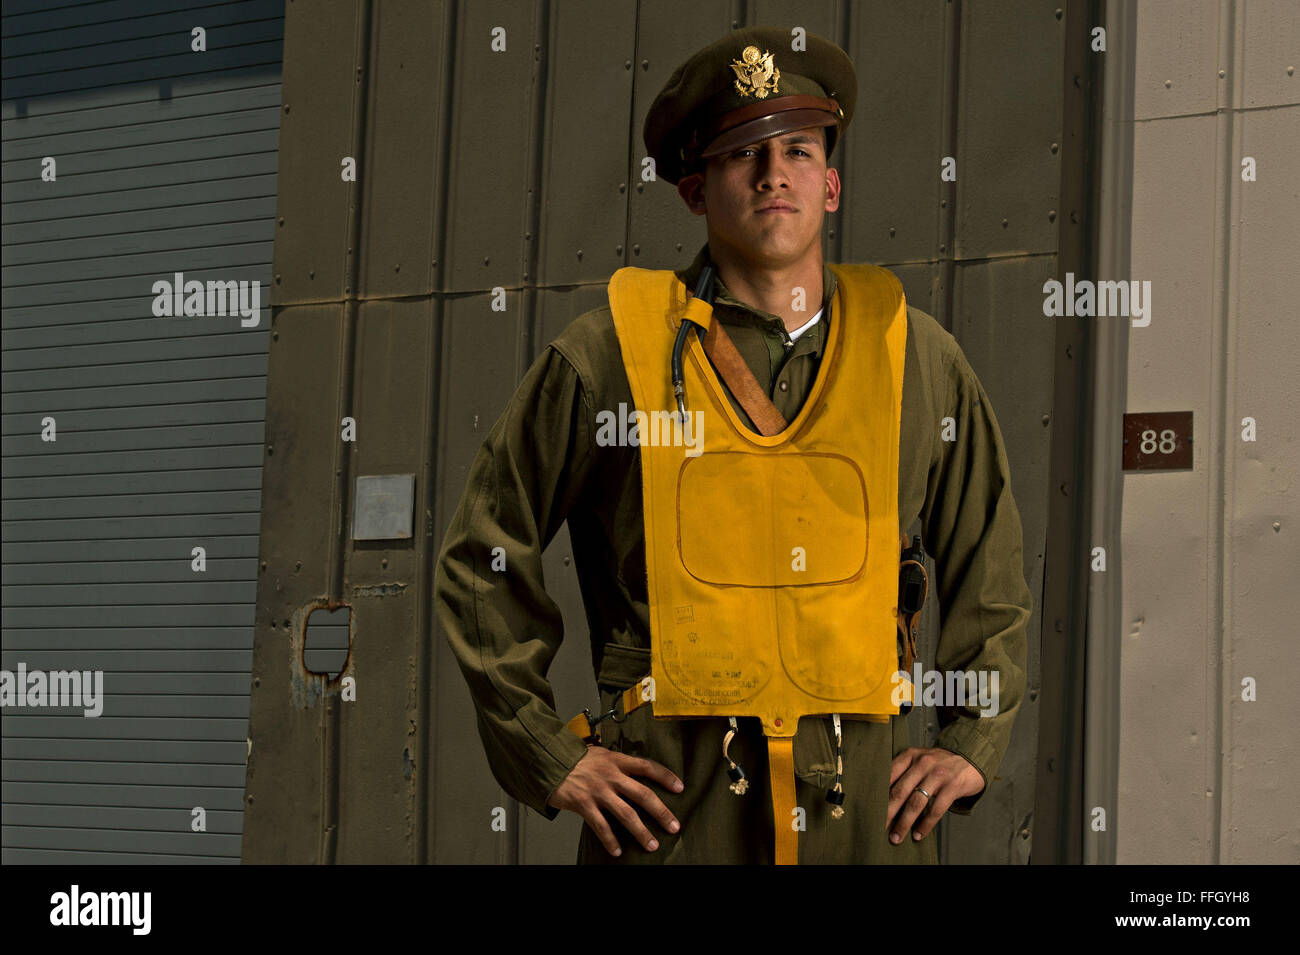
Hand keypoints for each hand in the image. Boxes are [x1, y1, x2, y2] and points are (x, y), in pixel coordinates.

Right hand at [546, 744, 683, 856]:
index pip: (648, 767)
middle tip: (674, 826)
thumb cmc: (575, 758)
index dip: (666, 776)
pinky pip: (601, 826)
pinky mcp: (584, 804)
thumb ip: (617, 764)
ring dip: (641, 832)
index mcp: (617, 761)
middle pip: (643, 795)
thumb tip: (635, 772)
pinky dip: (610, 841)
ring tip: (652, 845)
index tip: (680, 788)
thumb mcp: (600, 754)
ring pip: (626, 814)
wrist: (548, 761)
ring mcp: (598, 791)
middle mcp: (611, 776)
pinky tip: (617, 851)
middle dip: (661, 812)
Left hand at [886, 747, 983, 844]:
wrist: (971, 759)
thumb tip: (883, 794)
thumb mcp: (920, 759)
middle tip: (880, 826)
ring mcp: (938, 775)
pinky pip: (935, 810)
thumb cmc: (940, 763)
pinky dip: (925, 825)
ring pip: (916, 803)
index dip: (880, 793)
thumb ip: (903, 770)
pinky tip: (918, 834)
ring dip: (904, 823)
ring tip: (897, 836)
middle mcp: (923, 763)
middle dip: (888, 812)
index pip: (889, 775)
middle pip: (900, 791)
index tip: (871, 809)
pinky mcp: (952, 787)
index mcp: (911, 755)